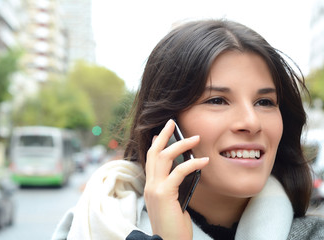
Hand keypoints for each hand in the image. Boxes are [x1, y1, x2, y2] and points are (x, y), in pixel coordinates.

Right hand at [144, 119, 208, 239]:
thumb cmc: (174, 226)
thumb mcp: (174, 202)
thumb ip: (175, 186)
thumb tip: (185, 171)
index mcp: (151, 186)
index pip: (150, 159)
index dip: (156, 143)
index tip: (161, 132)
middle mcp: (149, 184)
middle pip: (154, 152)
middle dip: (163, 135)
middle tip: (172, 122)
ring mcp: (154, 188)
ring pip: (164, 157)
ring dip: (181, 144)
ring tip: (196, 137)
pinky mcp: (163, 194)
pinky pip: (179, 172)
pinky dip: (192, 163)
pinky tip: (204, 160)